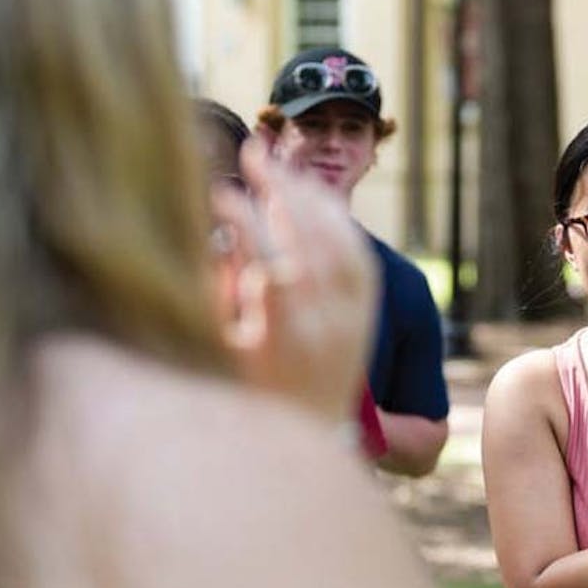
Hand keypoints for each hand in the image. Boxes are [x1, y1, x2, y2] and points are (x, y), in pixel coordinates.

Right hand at [217, 125, 378, 421]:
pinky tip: (312, 195)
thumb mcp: (223, 355)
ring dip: (309, 197)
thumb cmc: (247, 398)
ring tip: (278, 164)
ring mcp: (354, 320)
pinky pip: (358, 255)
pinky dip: (336, 221)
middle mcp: (329, 327)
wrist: (309, 438)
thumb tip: (221, 238)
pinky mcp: (367, 315)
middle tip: (253, 150)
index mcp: (286, 343)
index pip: (271, 270)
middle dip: (280, 190)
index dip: (247, 228)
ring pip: (340, 242)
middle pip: (309, 243)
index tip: (221, 193)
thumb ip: (221, 299)